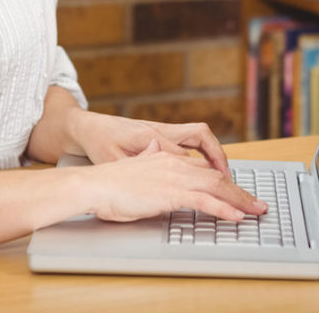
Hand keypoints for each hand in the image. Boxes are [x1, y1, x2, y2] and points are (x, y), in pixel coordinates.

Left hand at [68, 109, 232, 176]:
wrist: (88, 127)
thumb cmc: (98, 143)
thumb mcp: (112, 158)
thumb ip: (135, 165)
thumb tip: (160, 168)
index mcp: (149, 136)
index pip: (185, 155)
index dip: (201, 173)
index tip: (216, 190)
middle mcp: (161, 130)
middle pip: (201, 137)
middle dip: (220, 158)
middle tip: (231, 182)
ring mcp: (163, 130)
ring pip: (200, 135)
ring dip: (215, 154)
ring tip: (226, 176)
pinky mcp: (162, 133)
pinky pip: (192, 138)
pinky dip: (205, 152)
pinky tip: (209, 167)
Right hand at [83, 140, 267, 222]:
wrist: (93, 185)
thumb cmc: (108, 181)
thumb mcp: (132, 165)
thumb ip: (147, 156)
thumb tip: (152, 147)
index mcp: (166, 157)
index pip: (203, 168)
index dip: (224, 181)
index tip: (237, 192)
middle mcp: (174, 163)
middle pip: (216, 176)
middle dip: (240, 192)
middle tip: (257, 204)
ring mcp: (173, 178)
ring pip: (216, 187)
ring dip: (240, 200)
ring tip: (256, 211)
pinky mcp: (169, 194)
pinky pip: (204, 202)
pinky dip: (223, 209)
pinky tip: (236, 216)